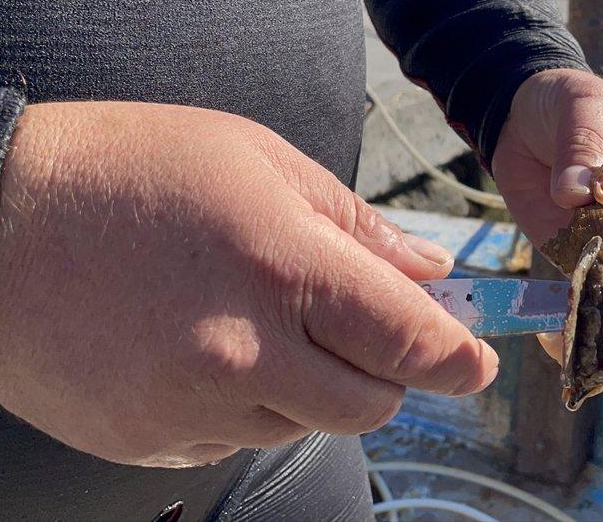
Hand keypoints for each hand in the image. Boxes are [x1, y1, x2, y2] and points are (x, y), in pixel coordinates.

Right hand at [0, 102, 497, 466]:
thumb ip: (356, 225)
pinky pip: (234, 441)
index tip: (476, 358)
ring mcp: (190, 408)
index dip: (458, 356)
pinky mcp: (147, 442)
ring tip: (255, 319)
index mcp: (282, 267)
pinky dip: (245, 404)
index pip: (410, 342)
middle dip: (387, 373)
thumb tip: (430, 273)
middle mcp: (242, 353)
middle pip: (370, 405)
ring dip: (309, 385)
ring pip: (304, 425)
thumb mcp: (257, 160)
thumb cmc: (126, 170)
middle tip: (362, 330)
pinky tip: (204, 349)